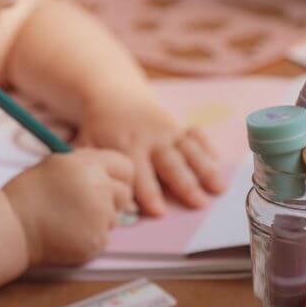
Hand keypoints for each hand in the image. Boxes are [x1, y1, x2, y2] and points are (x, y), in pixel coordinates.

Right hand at [2, 149, 133, 265]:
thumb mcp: (57, 165)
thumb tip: (113, 174)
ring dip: (99, 220)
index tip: (108, 185)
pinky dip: (90, 238)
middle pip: (125, 194)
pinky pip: (104, 238)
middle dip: (112, 200)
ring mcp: (100, 215)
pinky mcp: (97, 239)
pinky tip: (68, 234)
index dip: (119, 177)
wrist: (11, 227)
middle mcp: (98, 187)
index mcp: (88, 164)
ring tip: (70, 220)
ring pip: (115, 218)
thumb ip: (87, 165)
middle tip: (86, 206)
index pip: (126, 167)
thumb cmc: (29, 195)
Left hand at [75, 90, 225, 215]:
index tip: (159, 212)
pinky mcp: (178, 125)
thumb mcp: (86, 144)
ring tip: (219, 189)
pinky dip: (209, 150)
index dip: (148, 194)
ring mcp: (167, 131)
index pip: (139, 175)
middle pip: (170, 165)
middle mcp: (150, 139)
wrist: (112, 94)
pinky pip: (196, 136)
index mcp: (126, 147)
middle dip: (185, 185)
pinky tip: (220, 165)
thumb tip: (86, 193)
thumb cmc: (98, 129)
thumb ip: (88, 166)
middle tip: (198, 204)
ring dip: (205, 170)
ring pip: (189, 152)